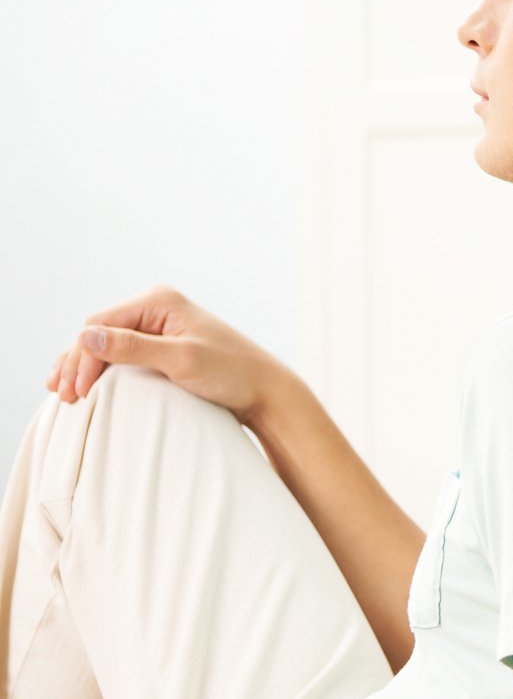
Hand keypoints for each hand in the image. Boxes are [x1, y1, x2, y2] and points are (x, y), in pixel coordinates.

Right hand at [48, 285, 291, 426]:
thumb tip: (85, 336)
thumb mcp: (182, 360)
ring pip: (106, 344)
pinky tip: (84, 383)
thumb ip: (134, 348)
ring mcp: (158, 327)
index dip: (82, 357)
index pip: (101, 325)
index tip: (76, 391)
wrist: (265, 391)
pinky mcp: (162, 346)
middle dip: (77, 363)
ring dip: (83, 366)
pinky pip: (121, 354)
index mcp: (159, 301)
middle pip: (99, 333)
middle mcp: (156, 308)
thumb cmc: (232, 374)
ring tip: (62, 392)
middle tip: (63, 396)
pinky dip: (101, 368)